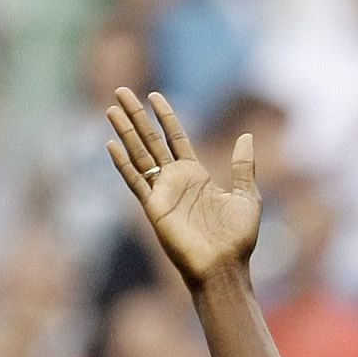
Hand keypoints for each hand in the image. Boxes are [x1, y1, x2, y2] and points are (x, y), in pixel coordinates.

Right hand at [106, 88, 260, 285]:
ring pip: (139, 155)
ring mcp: (162, 193)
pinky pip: (135, 181)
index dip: (166, 117)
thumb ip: (243, 166)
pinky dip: (123, 163)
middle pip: (151, 140)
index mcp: (197, 176)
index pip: (176, 139)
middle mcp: (176, 181)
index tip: (155, 95)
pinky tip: (110, 144)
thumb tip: (247, 136)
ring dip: (125, 132)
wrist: (224, 266)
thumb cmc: (238, 238)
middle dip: (137, 116)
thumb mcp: (247, 196)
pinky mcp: (153, 208)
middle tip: (121, 90)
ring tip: (111, 108)